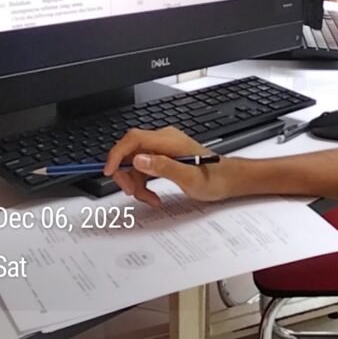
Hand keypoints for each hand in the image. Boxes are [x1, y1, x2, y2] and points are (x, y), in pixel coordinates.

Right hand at [103, 127, 231, 206]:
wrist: (228, 180)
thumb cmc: (214, 178)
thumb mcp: (189, 177)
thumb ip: (164, 167)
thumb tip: (139, 160)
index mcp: (169, 140)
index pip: (134, 139)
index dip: (117, 153)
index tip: (109, 170)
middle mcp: (163, 141)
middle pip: (130, 152)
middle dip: (126, 174)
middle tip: (132, 193)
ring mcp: (162, 150)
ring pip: (135, 164)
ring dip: (137, 184)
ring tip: (150, 200)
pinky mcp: (163, 159)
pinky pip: (144, 170)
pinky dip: (144, 185)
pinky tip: (153, 197)